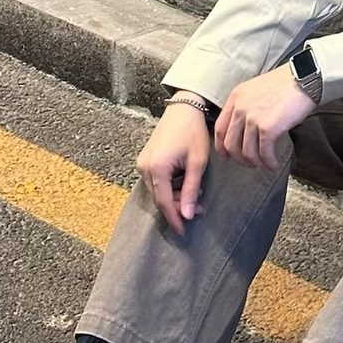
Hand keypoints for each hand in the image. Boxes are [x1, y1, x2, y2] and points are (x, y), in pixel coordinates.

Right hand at [135, 103, 210, 233]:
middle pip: (160, 198)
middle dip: (178, 207)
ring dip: (175, 196)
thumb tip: (188, 216)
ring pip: (157, 191)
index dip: (174, 219)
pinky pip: (156, 182)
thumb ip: (191, 190)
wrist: (183, 109)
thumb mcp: (197, 163)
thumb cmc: (192, 133)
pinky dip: (169, 187)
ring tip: (195, 194)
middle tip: (199, 208)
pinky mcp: (145, 160)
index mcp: (156, 169)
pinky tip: (184, 183)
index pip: (164, 203)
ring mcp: (142, 164)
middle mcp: (144, 168)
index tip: (184, 232)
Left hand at [215, 64, 316, 170]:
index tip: (228, 156)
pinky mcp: (268, 128)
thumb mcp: (256, 89)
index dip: (222, 147)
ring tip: (265, 164)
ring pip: (246, 152)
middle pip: (230, 144)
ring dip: (256, 163)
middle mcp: (240, 108)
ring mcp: (253, 118)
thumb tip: (245, 128)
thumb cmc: (285, 83)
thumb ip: (246, 105)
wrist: (304, 78)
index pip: (220, 128)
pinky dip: (269, 163)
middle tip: (250, 163)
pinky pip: (264, 153)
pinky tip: (274, 164)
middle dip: (239, 159)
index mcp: (236, 97)